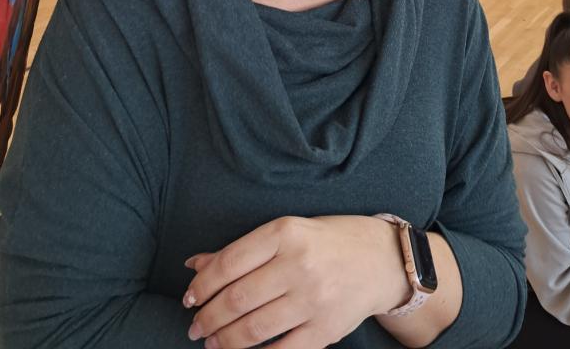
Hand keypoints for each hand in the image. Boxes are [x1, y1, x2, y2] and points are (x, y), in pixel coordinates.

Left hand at [183, 214, 408, 348]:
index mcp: (285, 232)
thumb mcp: (286, 231)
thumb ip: (242, 250)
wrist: (381, 259)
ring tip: (211, 342)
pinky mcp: (326, 329)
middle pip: (238, 299)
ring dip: (224, 340)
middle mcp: (299, 264)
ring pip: (254, 328)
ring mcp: (313, 299)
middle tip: (195, 326)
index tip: (189, 298)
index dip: (202, 286)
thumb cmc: (326, 240)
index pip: (229, 262)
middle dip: (208, 317)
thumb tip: (195, 265)